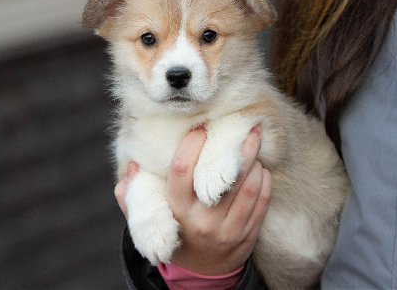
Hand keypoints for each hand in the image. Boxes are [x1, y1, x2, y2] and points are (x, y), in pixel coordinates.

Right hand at [114, 127, 271, 274]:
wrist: (203, 270)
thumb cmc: (176, 233)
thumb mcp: (150, 219)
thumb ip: (134, 195)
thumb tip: (133, 165)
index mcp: (177, 211)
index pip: (181, 171)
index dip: (191, 145)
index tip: (201, 128)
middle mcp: (203, 220)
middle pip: (224, 177)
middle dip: (237, 148)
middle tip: (245, 125)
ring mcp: (228, 229)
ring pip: (248, 187)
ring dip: (254, 161)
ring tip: (253, 143)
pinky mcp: (247, 235)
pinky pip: (261, 202)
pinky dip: (263, 180)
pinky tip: (260, 167)